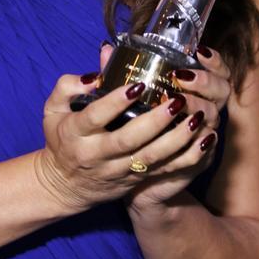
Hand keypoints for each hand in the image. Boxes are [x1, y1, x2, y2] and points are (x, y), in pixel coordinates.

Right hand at [34, 44, 208, 213]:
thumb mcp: (53, 110)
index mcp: (75, 133)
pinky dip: (188, 157)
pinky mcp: (135, 180)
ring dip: (177, 139)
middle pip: (128, 140)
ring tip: (197, 118)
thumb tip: (94, 72)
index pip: (95, 116)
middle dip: (155, 121)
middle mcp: (97, 154)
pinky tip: (205, 140)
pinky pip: (165, 171)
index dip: (115, 102)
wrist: (64, 186)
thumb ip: (68, 86)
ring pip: (151, 158)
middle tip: (177, 100)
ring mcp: (118, 170)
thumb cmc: (62, 139)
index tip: (137, 85)